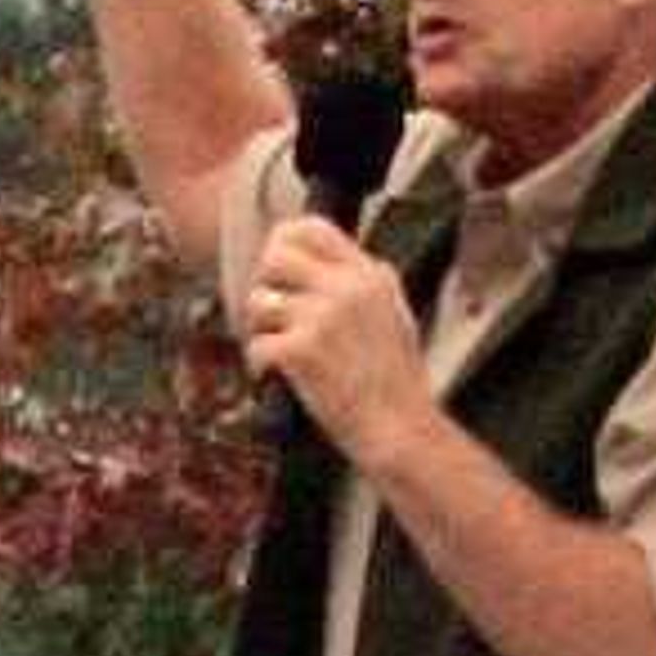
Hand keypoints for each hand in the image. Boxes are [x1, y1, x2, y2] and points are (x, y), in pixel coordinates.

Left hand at [244, 212, 428, 459]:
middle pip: (274, 255)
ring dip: (259, 330)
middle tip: (271, 317)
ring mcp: (323, 317)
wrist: (400, 428)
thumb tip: (320, 269)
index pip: (311, 227)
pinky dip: (259, 367)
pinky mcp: (301, 350)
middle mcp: (346, 287)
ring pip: (259, 302)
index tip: (277, 272)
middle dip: (264, 285)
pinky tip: (276, 379)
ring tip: (278, 354)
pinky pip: (256, 345)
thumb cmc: (396, 385)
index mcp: (371, 274)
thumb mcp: (394, 317)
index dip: (282, 244)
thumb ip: (361, 288)